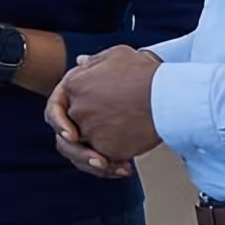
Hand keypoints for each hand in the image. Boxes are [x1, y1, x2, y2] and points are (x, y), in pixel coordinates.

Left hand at [47, 46, 163, 177]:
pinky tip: (126, 167)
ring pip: (84, 154)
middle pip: (68, 136)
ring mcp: (91, 130)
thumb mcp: (117, 56)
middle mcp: (77, 109)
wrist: (169, 96)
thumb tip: (81, 62)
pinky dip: (113, 168)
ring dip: (97, 161)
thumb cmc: (146, 75)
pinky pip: (103, 164)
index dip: (61, 120)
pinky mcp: (107, 149)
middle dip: (82, 146)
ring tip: (115, 164)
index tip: (71, 131)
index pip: (55, 108)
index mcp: (73, 85)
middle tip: (98, 155)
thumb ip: (94, 63)